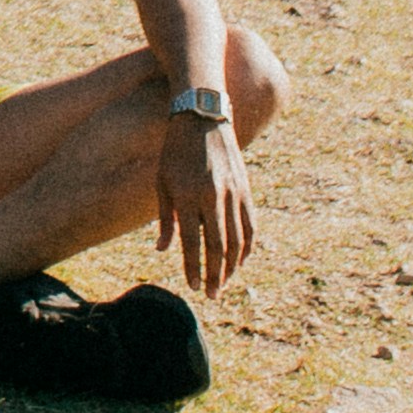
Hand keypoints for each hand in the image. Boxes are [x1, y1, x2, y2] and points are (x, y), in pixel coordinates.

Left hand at [155, 118, 255, 295]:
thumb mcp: (162, 182)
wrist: (202, 118)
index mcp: (188, 196)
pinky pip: (250, 226)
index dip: (194, 268)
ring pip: (238, 241)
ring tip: (224, 283)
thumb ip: (166, 219)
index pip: (193, 244)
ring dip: (232, 267)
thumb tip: (163, 250)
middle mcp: (213, 197)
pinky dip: (247, 247)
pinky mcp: (246, 190)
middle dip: (215, 276)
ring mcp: (233, 194)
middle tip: (211, 294)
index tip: (193, 286)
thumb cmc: (175, 152)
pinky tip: (240, 261)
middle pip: (219, 248)